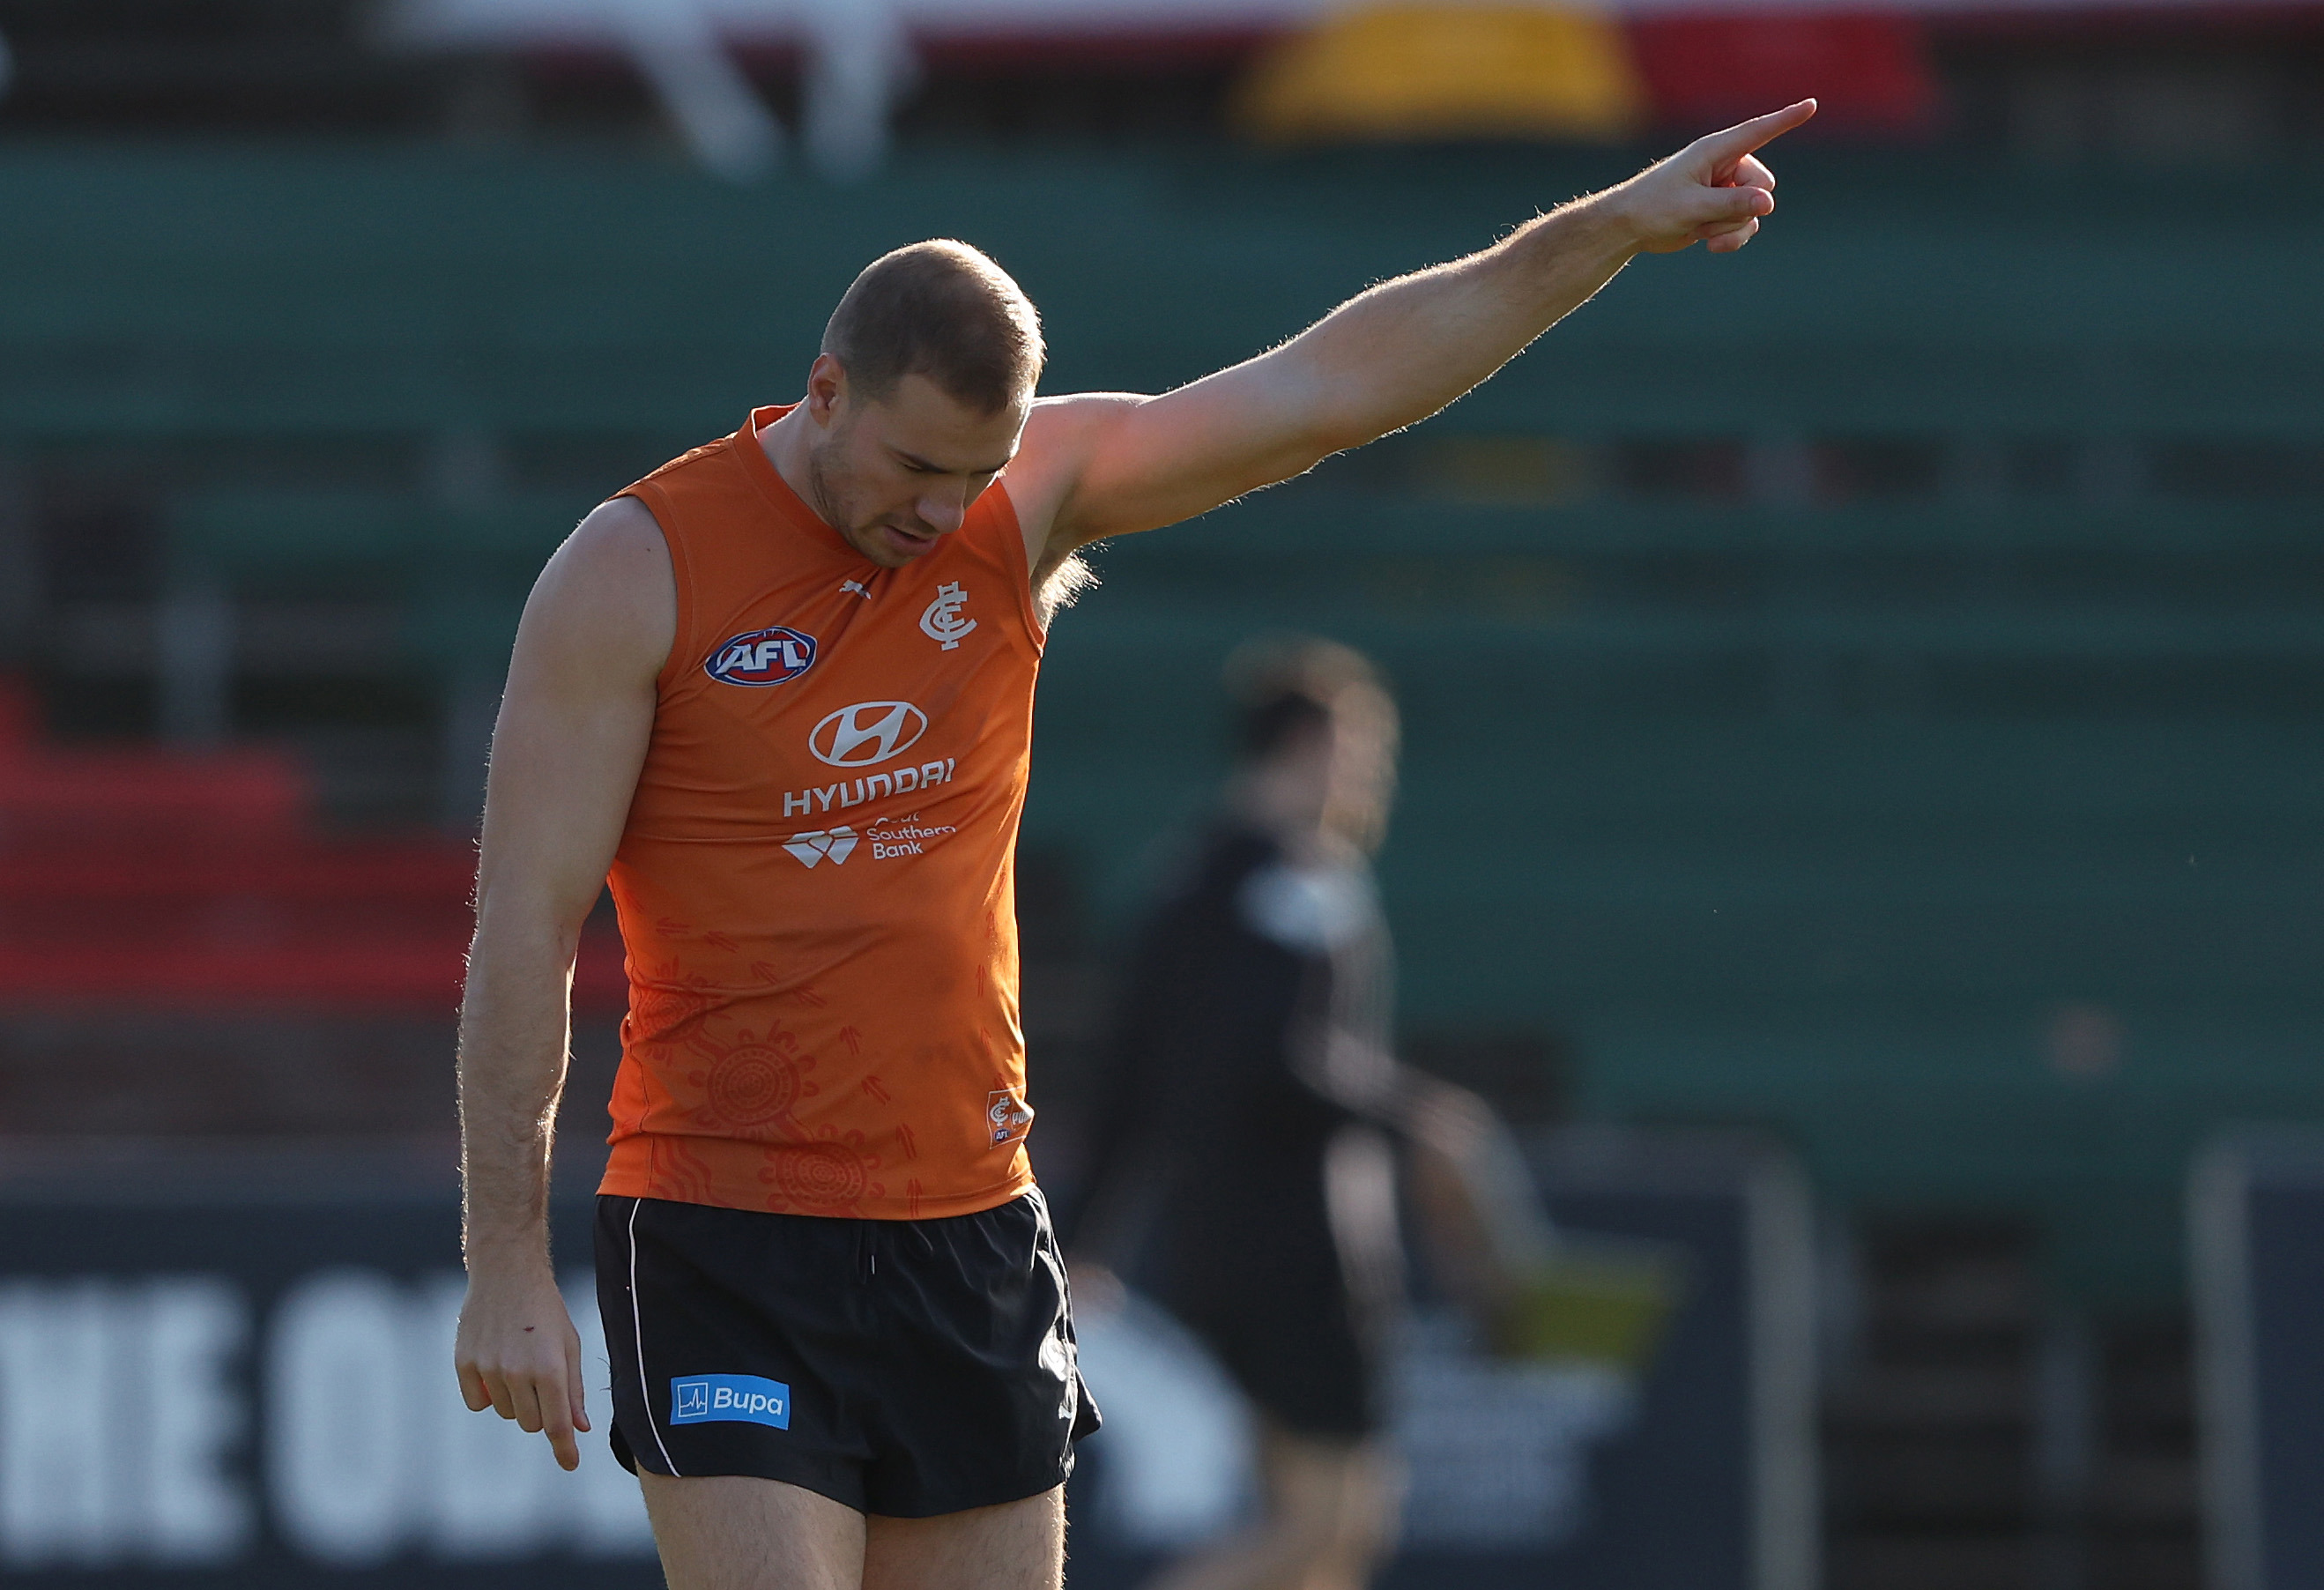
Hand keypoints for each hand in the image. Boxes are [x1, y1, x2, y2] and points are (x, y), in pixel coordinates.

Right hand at [454, 1257, 590, 1470]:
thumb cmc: (546, 1310)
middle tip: (542, 1380)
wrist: (507, 1273)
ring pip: (505, 1413)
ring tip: (519, 1363)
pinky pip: (477, 1402)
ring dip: (514, 1400)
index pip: (556, 1424)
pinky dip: (487, 1394)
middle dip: (540, 1411)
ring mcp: (487, 1369)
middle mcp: (517, 1372)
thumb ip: (574, 1389)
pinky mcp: (464, 1363)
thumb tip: (580, 1428)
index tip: (570, 1464)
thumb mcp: (569, 1344)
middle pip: (530, 1423)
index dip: (564, 1449)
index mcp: (550, 1368)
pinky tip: (494, 1367)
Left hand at [1603, 100, 1817, 255]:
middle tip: (1708, 216)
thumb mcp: (1693, 207)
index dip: (1786, 119)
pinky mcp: (1724, 210)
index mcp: (1715, 150)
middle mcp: (1725, 165)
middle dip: (1742, 208)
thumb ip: (1731, 204)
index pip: (1758, 131)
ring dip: (1731, 227)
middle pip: (1763, 185)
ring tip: (1700, 229)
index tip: (1812, 104)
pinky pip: (1747, 225)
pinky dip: (1731, 237)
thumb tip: (1768, 204)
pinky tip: (1708, 244)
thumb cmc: (1653, 207)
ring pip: (1756, 210)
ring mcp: (1726, 188)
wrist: (1630, 229)